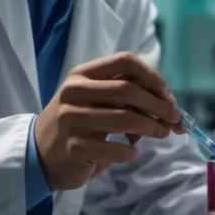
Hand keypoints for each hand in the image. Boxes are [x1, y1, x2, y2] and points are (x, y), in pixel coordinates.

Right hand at [33, 52, 184, 190]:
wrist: (40, 152)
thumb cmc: (78, 124)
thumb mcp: (97, 102)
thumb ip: (127, 99)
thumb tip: (169, 106)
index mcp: (83, 74)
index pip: (125, 61)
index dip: (152, 76)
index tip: (168, 95)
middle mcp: (74, 91)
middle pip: (127, 89)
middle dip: (158, 105)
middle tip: (174, 120)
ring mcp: (71, 119)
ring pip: (123, 118)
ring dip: (150, 128)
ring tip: (161, 134)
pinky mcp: (72, 146)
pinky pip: (112, 148)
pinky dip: (129, 152)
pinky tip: (133, 153)